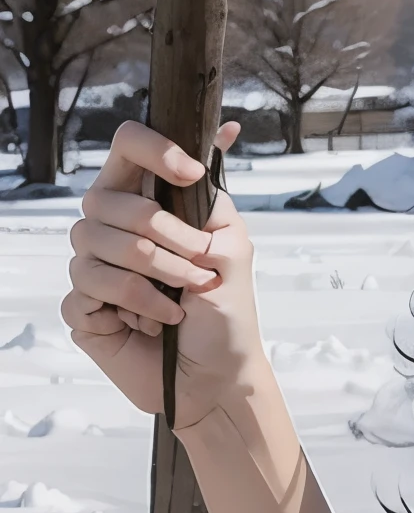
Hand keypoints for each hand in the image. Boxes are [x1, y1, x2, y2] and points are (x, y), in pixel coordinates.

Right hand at [61, 119, 269, 430]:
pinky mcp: (83, 308)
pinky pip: (88, 288)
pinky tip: (157, 322)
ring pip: (94, 243)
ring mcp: (93, 268)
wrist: (217, 378)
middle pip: (103, 198)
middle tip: (199, 265)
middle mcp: (114, 229)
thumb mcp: (232, 249)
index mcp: (149, 205)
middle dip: (162, 233)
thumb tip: (222, 133)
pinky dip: (136, 304)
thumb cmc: (225, 316)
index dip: (152, 149)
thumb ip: (212, 199)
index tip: (190, 172)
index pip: (127, 148)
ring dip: (155, 272)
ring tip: (185, 298)